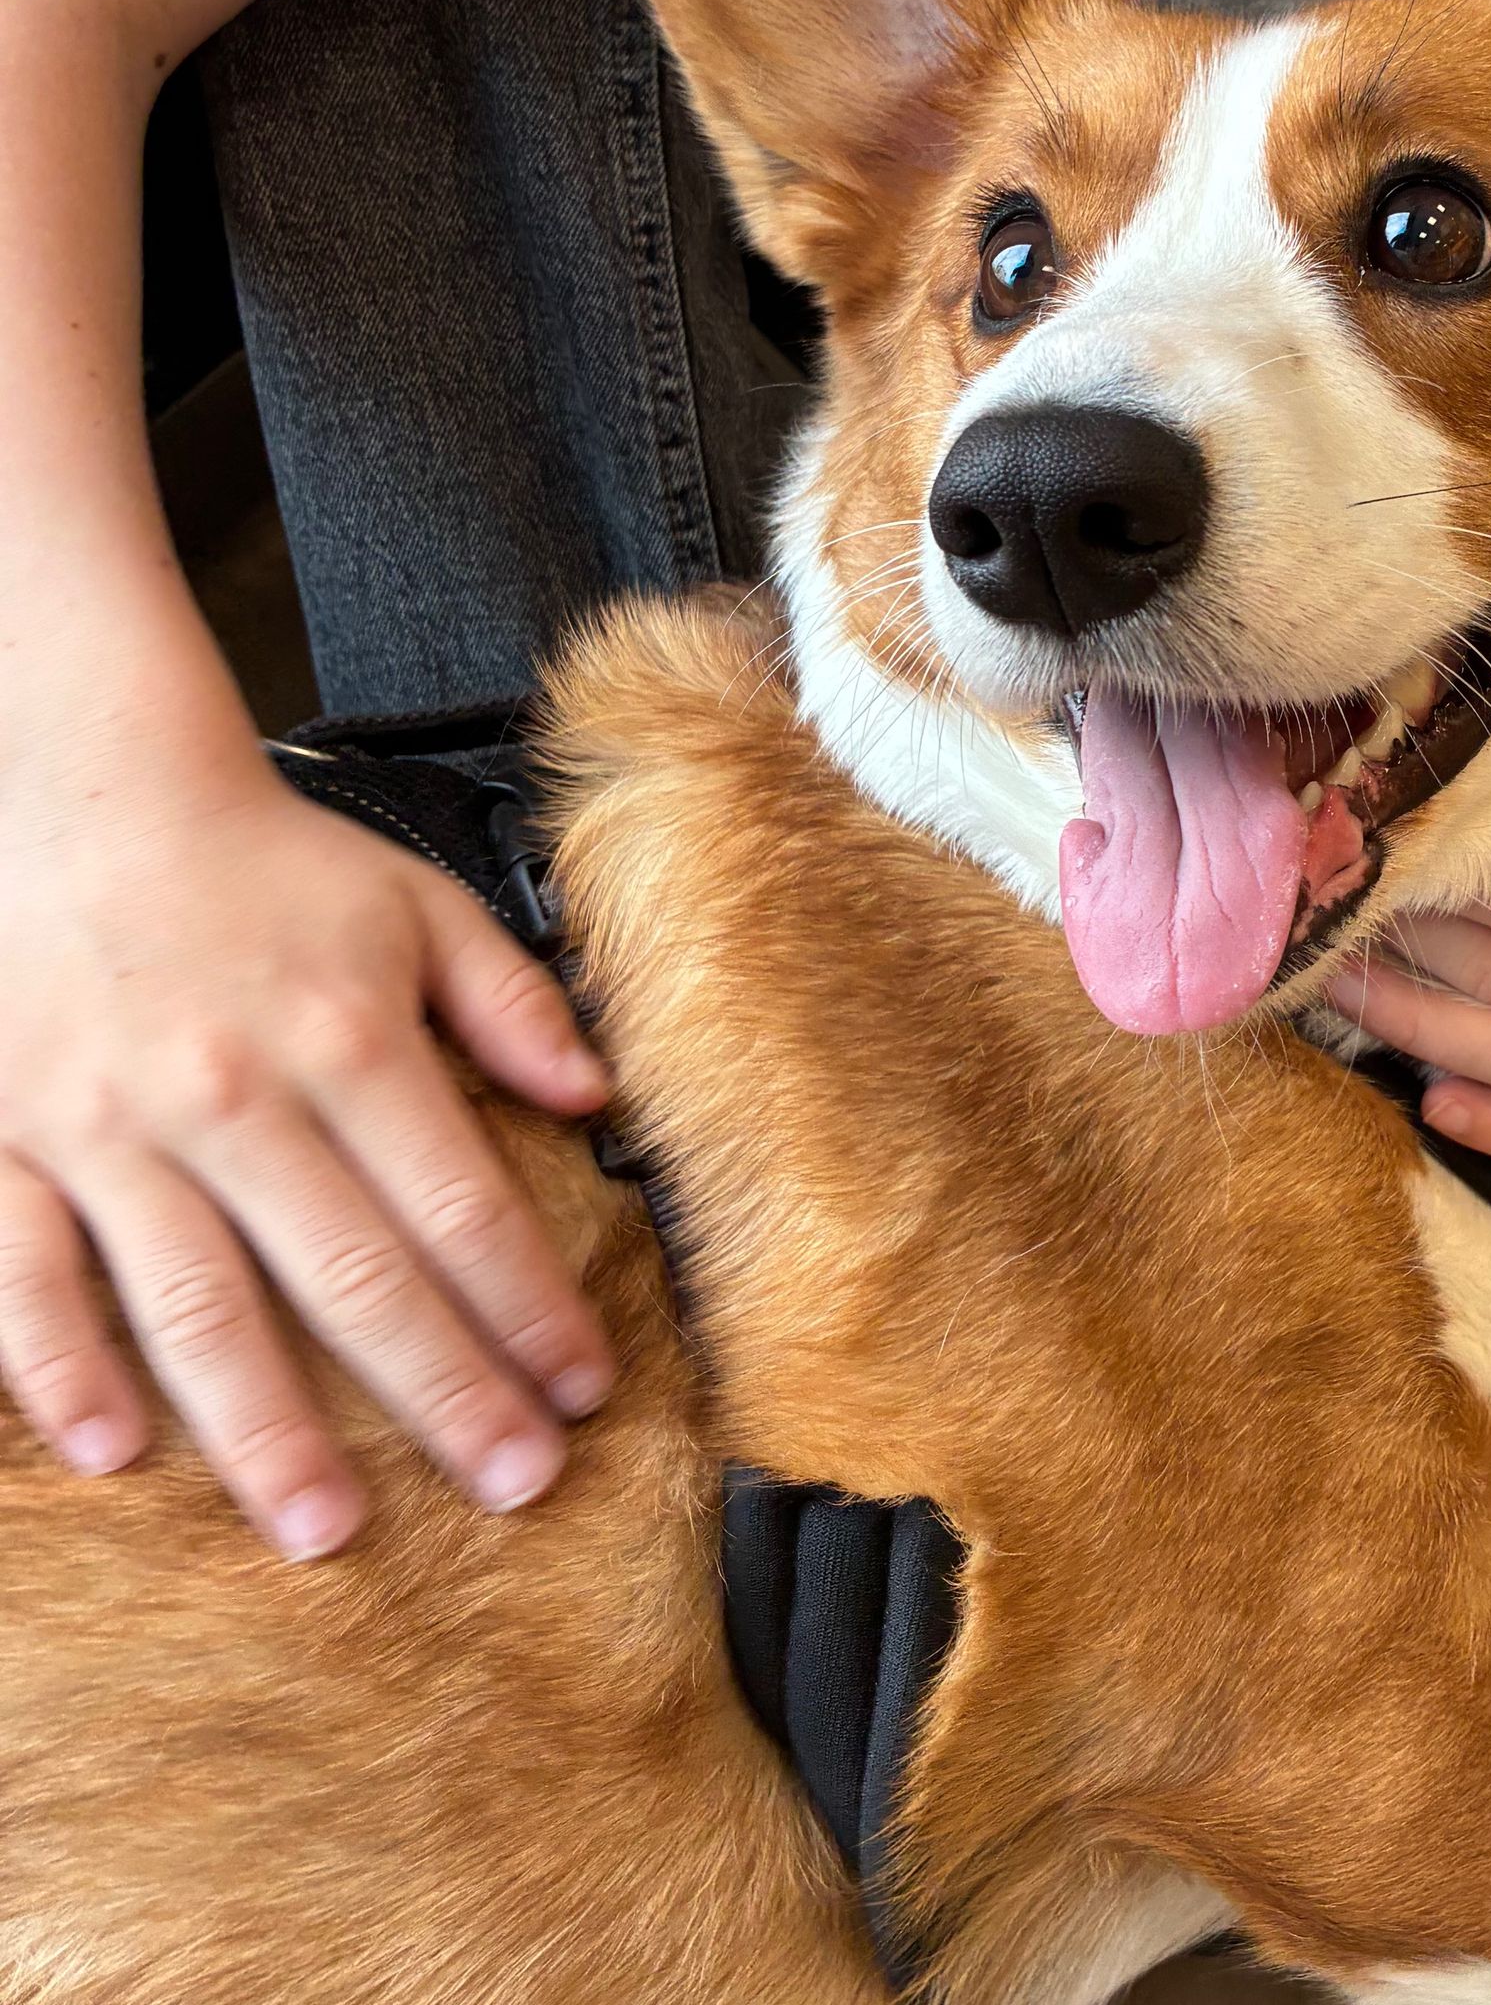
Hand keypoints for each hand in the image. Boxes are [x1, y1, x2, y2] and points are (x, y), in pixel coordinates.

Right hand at [0, 741, 614, 1556]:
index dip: (531, 1305)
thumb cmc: (264, 864)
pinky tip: (118, 1452)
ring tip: (331, 1528)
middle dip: (443, 1393)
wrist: (85, 799)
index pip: (463, 1205)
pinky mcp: (7, 1144)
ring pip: (199, 1306)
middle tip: (512, 1485)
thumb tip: (596, 1098)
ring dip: (269, 1429)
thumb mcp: (416, 905)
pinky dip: (62, 1369)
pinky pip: (26, 1276)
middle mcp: (235, 1096)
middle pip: (355, 1276)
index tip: (585, 1387)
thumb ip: (511, 1004)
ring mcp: (112, 1130)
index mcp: (349, 1039)